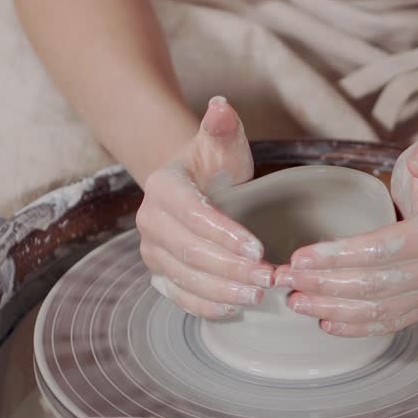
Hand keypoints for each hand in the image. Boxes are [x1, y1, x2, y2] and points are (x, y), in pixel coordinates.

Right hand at [137, 96, 272, 317]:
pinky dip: (205, 306)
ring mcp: (152, 251)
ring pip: (184, 277)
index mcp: (163, 186)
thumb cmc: (214, 165)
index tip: (258, 248)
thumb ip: (223, 128)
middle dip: (230, 268)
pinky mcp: (161, 275)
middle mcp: (149, 221)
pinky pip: (179, 296)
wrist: (195, 187)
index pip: (192, 214)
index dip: (223, 233)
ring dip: (223, 291)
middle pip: (189, 252)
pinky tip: (234, 309)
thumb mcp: (222, 143)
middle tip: (269, 278)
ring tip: (259, 294)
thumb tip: (221, 107)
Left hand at [277, 132, 417, 336]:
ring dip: (331, 308)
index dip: (337, 256)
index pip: (381, 249)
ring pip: (375, 309)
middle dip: (324, 284)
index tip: (299, 256)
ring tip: (295, 300)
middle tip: (285, 279)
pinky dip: (354, 327)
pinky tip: (324, 322)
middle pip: (374, 284)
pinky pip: (386, 323)